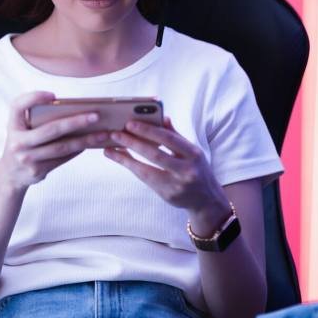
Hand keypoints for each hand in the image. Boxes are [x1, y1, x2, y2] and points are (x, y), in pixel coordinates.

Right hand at [0, 91, 110, 191]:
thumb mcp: (21, 128)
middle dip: (76, 122)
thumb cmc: (23, 142)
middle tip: (95, 116)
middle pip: (50, 129)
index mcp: (13, 125)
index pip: (18, 106)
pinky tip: (90, 143)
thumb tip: (72, 110)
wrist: (11, 174)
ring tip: (102, 133)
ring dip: (84, 140)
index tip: (53, 95)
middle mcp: (17, 142)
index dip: (33, 98)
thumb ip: (35, 117)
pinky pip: (62, 158)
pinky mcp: (37, 171)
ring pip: (61, 147)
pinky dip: (77, 150)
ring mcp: (27, 158)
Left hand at [103, 116, 229, 224]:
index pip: (169, 139)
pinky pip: (146, 179)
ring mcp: (178, 185)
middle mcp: (188, 170)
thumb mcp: (191, 152)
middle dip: (133, 143)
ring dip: (126, 157)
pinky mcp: (168, 195)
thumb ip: (176, 136)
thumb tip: (163, 117)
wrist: (207, 199)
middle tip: (115, 134)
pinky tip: (120, 158)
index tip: (130, 123)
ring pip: (147, 170)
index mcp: (194, 154)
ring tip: (110, 147)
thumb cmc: (196, 168)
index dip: (149, 131)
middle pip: (156, 155)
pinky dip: (131, 167)